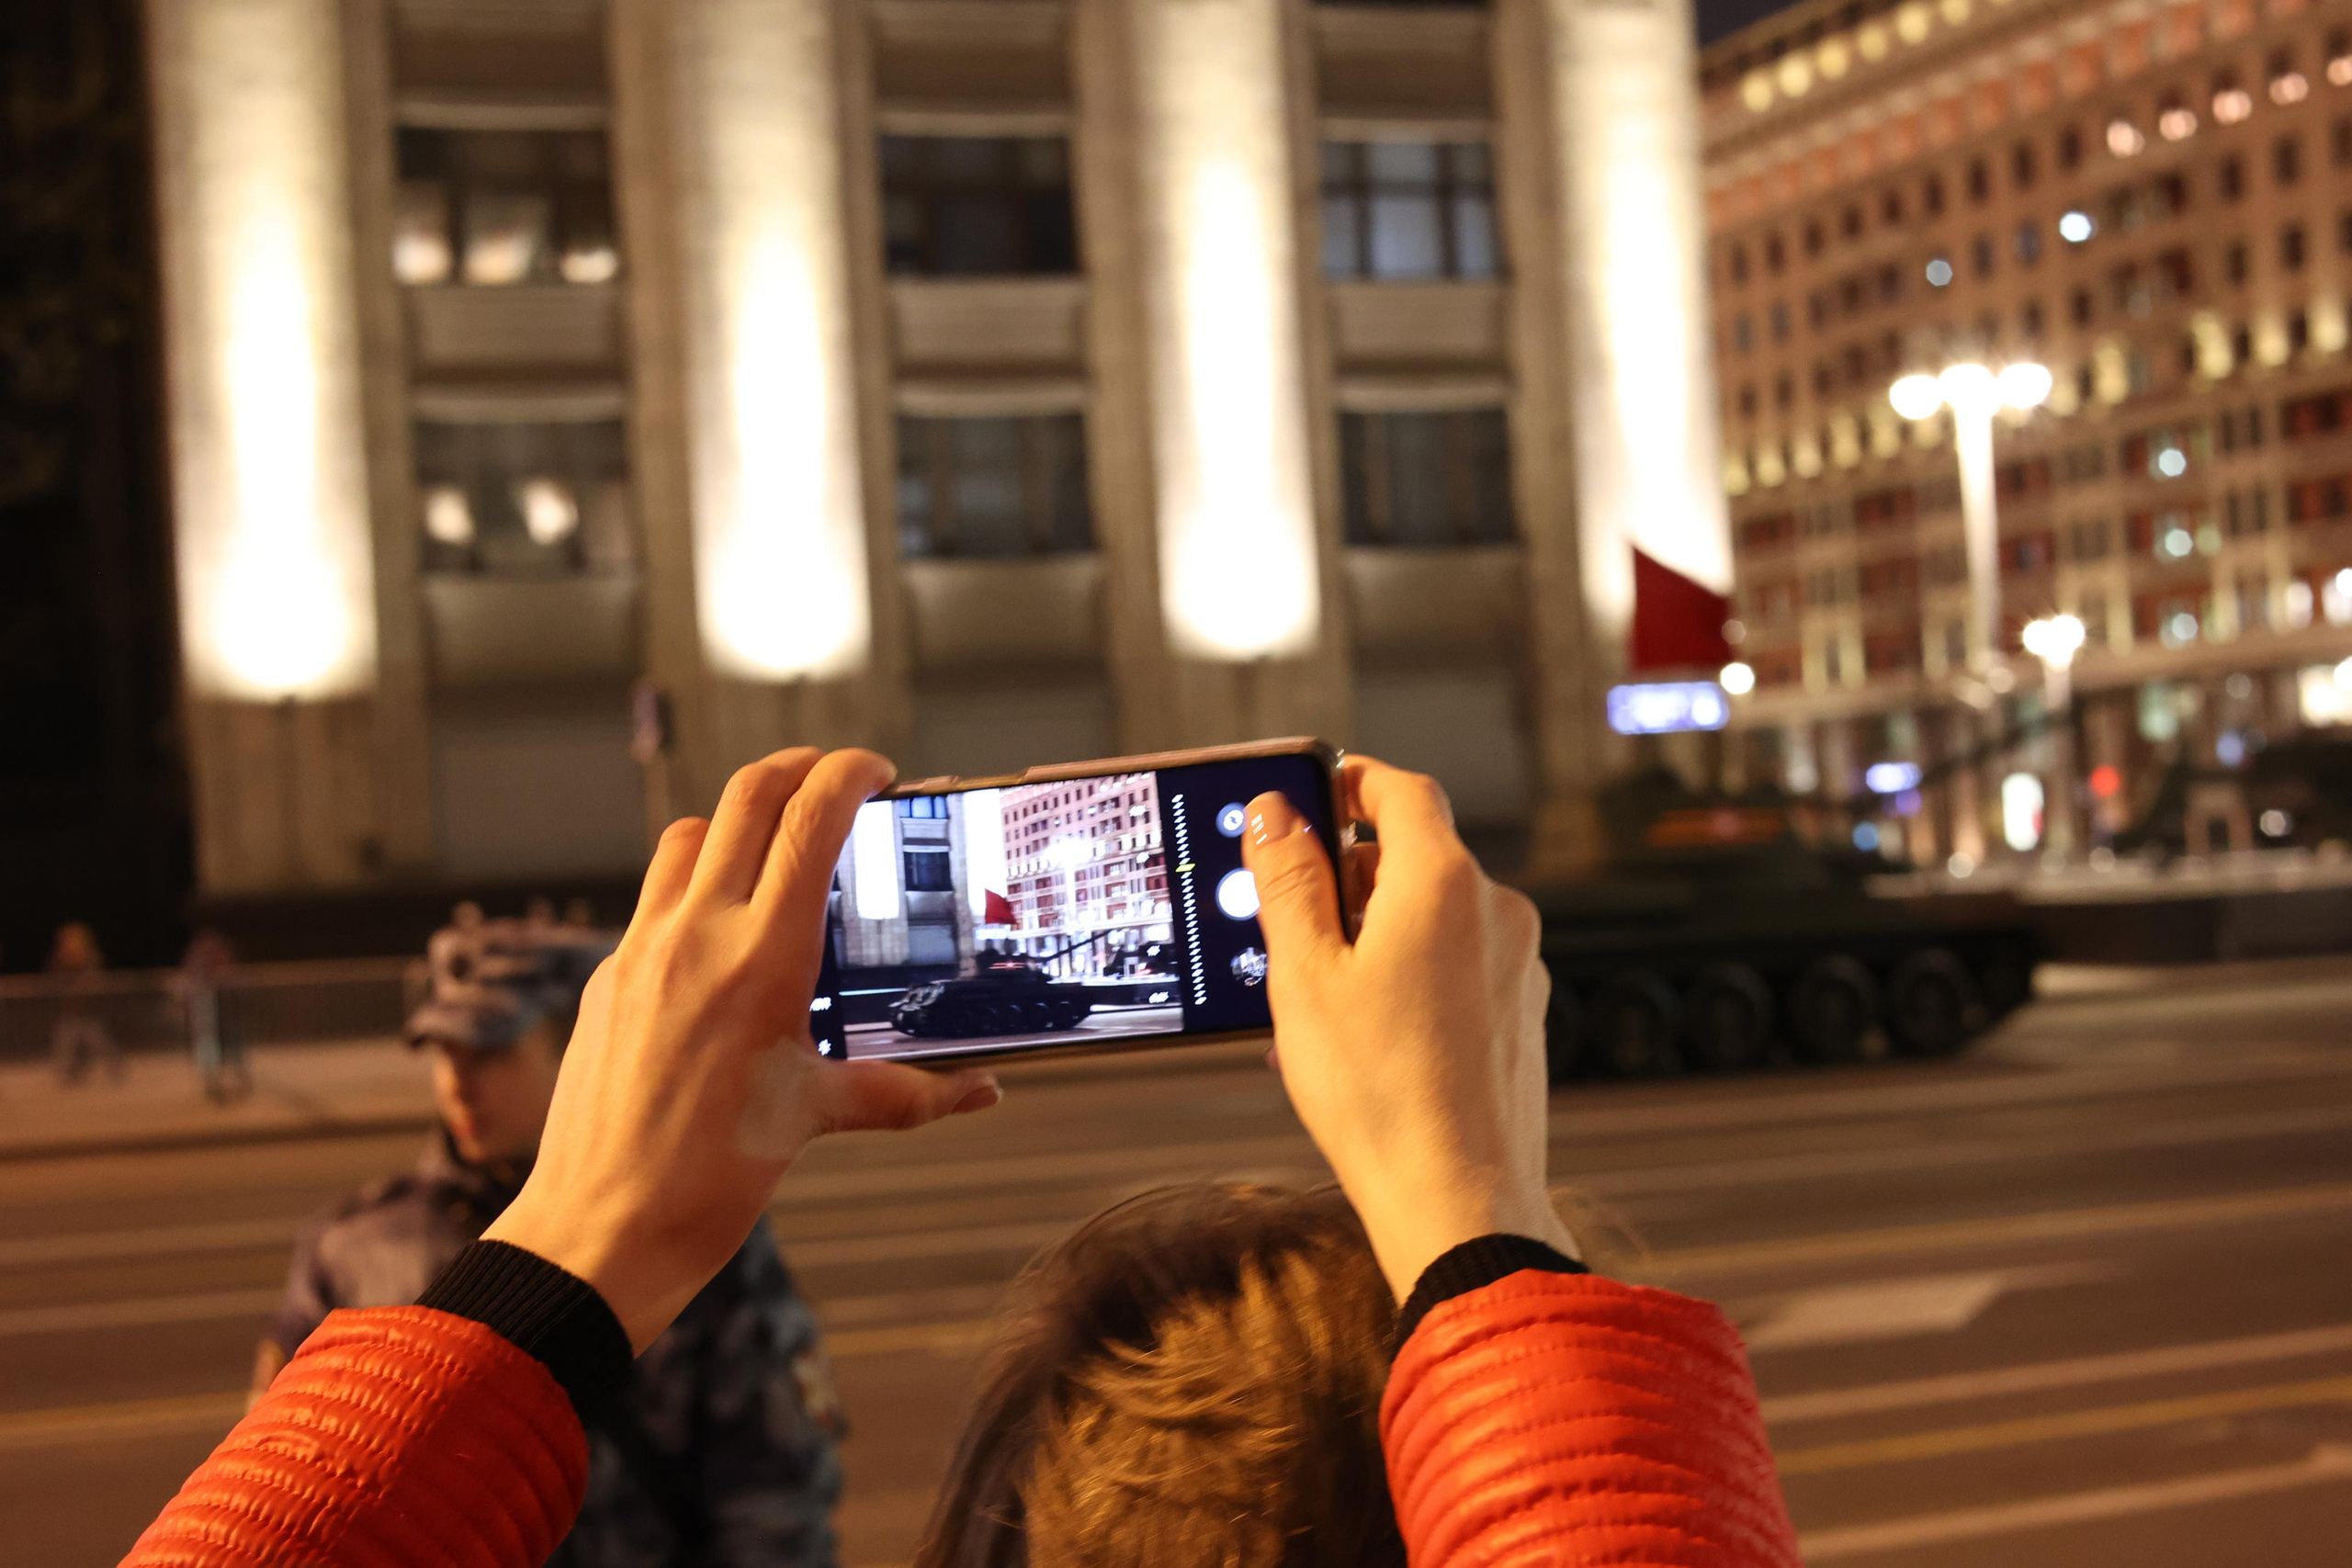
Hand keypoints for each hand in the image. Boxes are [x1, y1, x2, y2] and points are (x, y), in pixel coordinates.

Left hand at [487, 748, 1001, 1350]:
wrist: (602, 1229)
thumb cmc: (711, 1181)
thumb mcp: (819, 1118)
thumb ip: (911, 1094)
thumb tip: (984, 1092)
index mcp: (762, 959)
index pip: (811, 819)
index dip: (850, 773)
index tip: (878, 771)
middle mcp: (697, 935)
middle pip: (746, 795)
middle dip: (798, 768)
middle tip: (835, 778)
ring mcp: (642, 949)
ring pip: (688, 835)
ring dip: (737, 819)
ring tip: (776, 844)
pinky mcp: (607, 977)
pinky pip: (653, 899)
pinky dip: (694, 886)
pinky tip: (722, 931)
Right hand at [1242, 755, 1569, 1300]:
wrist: (1461, 1202)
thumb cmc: (1379, 1094)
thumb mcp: (1305, 976)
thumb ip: (1290, 882)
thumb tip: (1275, 815)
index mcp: (1443, 883)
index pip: (1401, 790)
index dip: (1351, 781)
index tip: (1311, 794)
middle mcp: (1496, 912)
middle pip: (1419, 854)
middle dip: (1352, 869)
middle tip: (1290, 909)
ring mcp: (1517, 966)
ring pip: (1438, 914)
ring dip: (1379, 926)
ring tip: (1319, 988)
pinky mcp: (1522, 1015)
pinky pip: (1460, 965)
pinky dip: (1412, 970)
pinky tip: (1366, 1031)